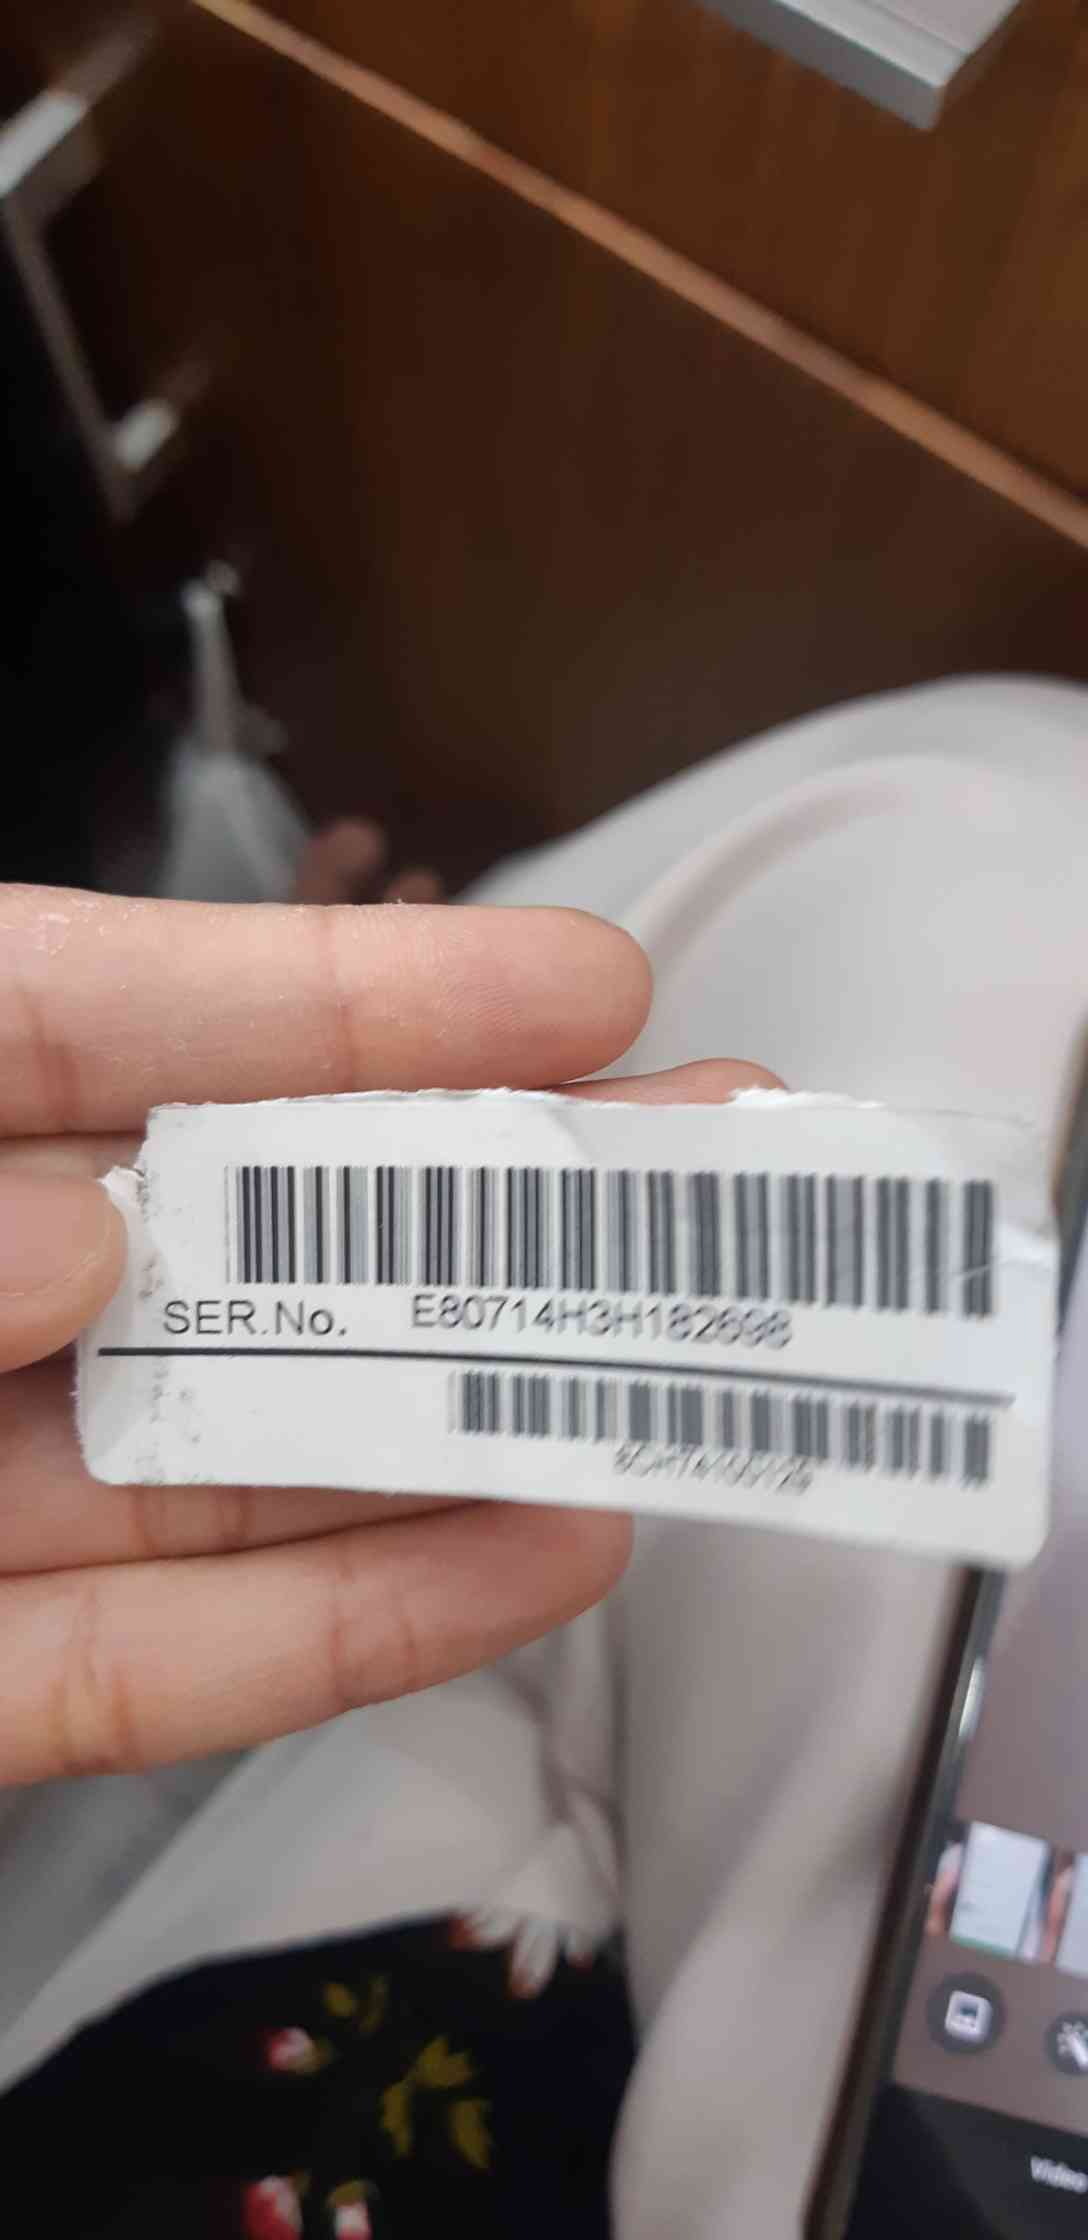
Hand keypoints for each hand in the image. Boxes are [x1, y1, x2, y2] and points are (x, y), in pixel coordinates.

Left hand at [0, 882, 771, 1782]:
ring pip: (214, 1466)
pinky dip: (330, 1631)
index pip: (100, 1015)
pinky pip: (142, 1671)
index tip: (583, 989)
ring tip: (669, 1372)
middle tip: (695, 1159)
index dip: (347, 1001)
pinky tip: (530, 1567)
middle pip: (209, 1242)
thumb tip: (95, 1246)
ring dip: (445, 1428)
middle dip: (449, 1202)